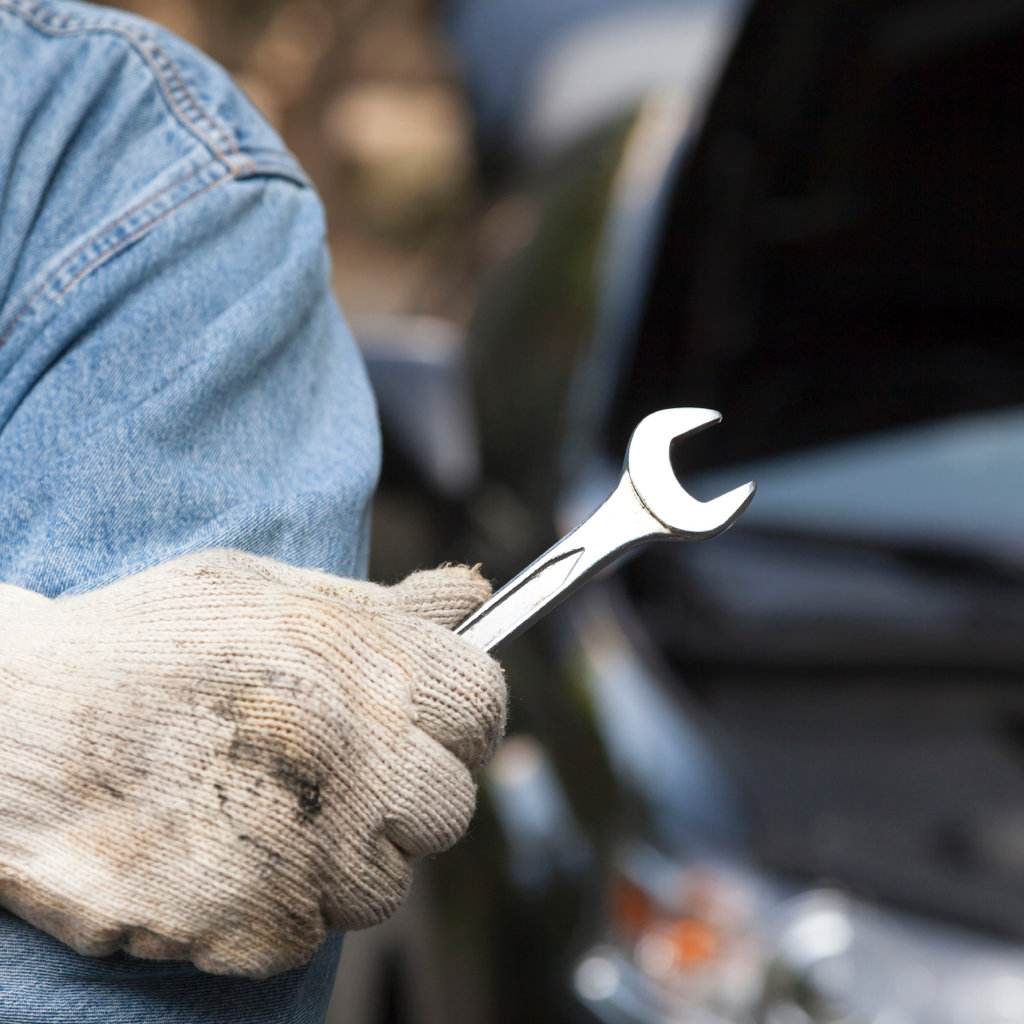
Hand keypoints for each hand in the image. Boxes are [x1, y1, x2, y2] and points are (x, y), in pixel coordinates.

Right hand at [0, 551, 504, 975]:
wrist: (11, 725)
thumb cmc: (143, 644)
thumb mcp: (263, 588)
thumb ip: (382, 605)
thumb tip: (470, 597)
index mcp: (359, 660)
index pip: (483, 706)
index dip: (462, 719)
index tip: (431, 726)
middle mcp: (349, 750)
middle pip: (450, 805)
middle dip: (404, 793)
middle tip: (337, 774)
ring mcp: (306, 843)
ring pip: (388, 882)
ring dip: (342, 857)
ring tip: (265, 812)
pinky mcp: (254, 920)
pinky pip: (313, 931)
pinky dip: (279, 905)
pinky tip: (222, 854)